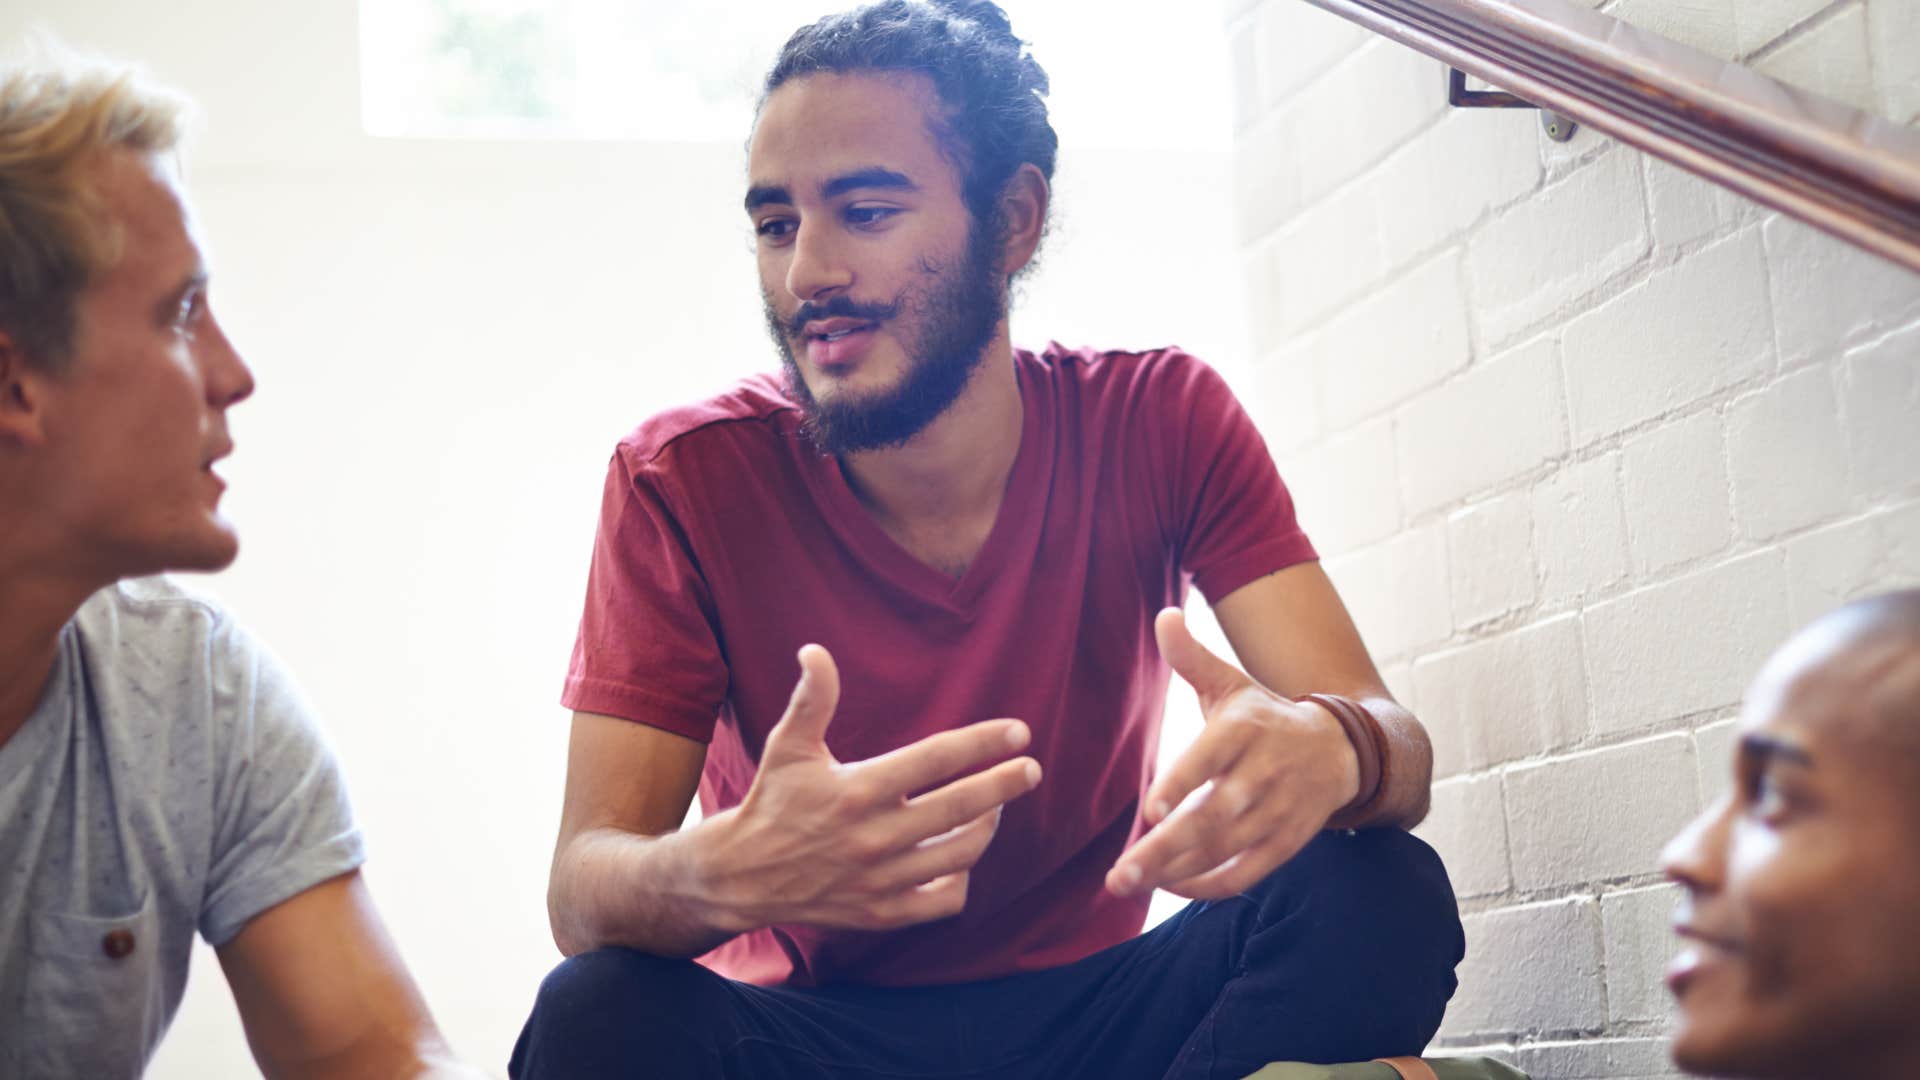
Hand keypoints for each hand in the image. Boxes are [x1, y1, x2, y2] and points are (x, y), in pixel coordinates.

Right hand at [705, 644, 1042, 931]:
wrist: (741, 874)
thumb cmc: (773, 801)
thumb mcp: (788, 746)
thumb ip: (812, 699)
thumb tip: (815, 650)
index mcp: (858, 789)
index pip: (936, 759)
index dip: (983, 742)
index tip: (1019, 732)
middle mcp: (874, 836)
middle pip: (961, 808)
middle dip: (1004, 785)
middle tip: (1031, 770)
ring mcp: (880, 879)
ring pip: (959, 855)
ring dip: (986, 828)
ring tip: (994, 807)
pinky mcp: (880, 913)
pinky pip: (941, 901)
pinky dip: (959, 880)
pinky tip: (960, 857)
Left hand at [1105, 608, 1359, 900]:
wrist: (1338, 748)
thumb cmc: (1263, 715)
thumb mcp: (1231, 682)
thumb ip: (1192, 657)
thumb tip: (1163, 615)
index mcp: (1244, 729)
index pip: (1211, 758)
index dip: (1183, 784)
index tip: (1150, 810)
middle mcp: (1264, 772)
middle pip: (1214, 816)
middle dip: (1165, 848)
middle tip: (1119, 873)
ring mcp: (1279, 812)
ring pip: (1226, 849)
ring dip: (1176, 871)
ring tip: (1129, 882)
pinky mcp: (1287, 842)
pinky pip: (1247, 873)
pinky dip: (1209, 886)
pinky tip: (1169, 887)